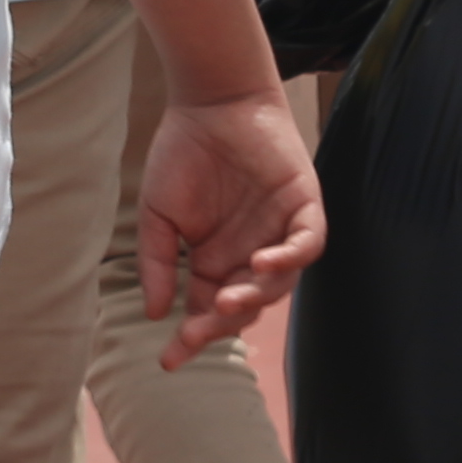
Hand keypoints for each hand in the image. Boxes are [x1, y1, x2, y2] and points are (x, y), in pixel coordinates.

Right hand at [136, 86, 325, 365]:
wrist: (211, 102)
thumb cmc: (182, 154)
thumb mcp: (158, 214)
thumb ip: (158, 262)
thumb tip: (154, 313)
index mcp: (216, 260)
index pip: (207, 311)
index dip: (191, 337)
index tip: (167, 360)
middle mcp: (250, 254)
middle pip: (244, 306)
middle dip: (220, 324)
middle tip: (195, 332)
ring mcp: (279, 233)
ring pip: (279, 285)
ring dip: (255, 297)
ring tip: (227, 300)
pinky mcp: (303, 207)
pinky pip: (307, 244)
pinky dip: (289, 258)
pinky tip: (262, 264)